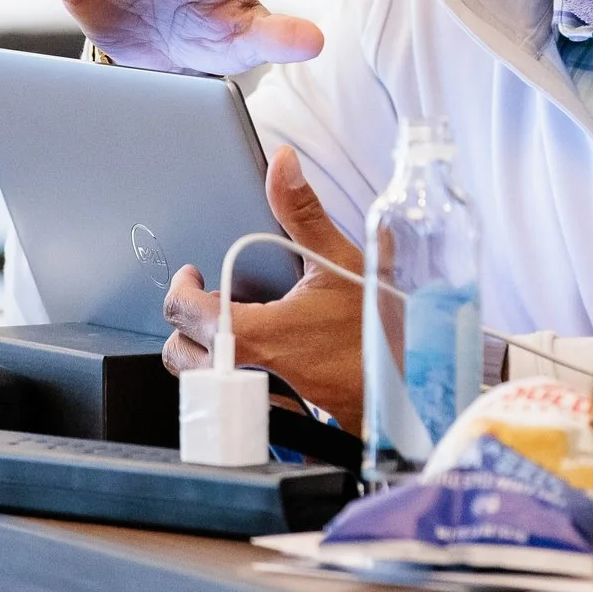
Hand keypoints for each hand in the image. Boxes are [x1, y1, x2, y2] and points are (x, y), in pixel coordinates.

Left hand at [160, 146, 366, 424]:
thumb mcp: (341, 263)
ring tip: (232, 334)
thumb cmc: (379, 333)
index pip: (183, 311)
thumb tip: (282, 163)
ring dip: (205, 357)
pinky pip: (229, 408)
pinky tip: (258, 369)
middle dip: (188, 323)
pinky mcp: (272, 427)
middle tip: (211, 302)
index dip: (180, 287)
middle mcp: (247, 376)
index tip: (193, 275)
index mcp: (256, 334)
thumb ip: (303, 212)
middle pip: (179, 352)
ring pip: (200, 384)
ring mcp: (257, 408)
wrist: (413, 388)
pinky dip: (231, 386)